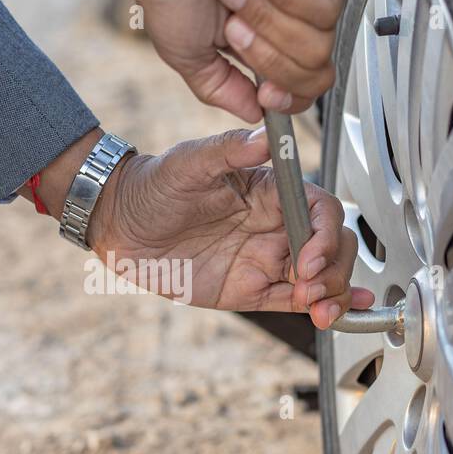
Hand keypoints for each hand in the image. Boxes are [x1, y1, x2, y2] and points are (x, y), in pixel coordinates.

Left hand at [89, 128, 370, 328]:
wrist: (118, 225)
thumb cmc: (153, 186)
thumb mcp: (188, 163)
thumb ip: (228, 150)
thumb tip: (265, 137)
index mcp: (270, 192)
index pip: (320, 210)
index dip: (324, 235)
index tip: (308, 258)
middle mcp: (276, 225)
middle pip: (332, 246)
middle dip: (334, 269)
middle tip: (310, 287)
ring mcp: (266, 258)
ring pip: (320, 276)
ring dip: (332, 293)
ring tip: (320, 311)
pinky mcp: (250, 289)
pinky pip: (294, 300)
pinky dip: (319, 308)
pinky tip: (335, 316)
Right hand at [129, 0, 346, 120]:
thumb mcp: (185, 52)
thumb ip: (218, 87)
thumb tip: (253, 112)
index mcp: (254, 41)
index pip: (297, 89)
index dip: (286, 99)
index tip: (265, 95)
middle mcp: (284, 18)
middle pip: (311, 74)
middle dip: (268, 56)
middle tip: (233, 26)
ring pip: (316, 44)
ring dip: (267, 19)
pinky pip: (322, 7)